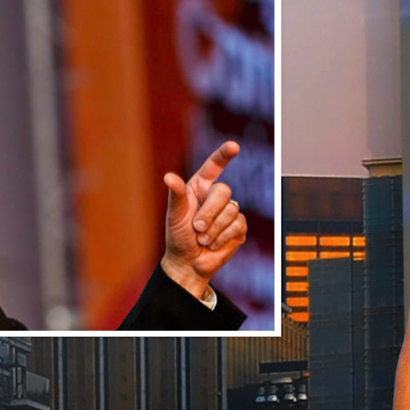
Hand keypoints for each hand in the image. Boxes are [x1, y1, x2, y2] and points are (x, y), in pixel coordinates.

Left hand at [160, 141, 247, 299]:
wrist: (188, 263)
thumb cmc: (178, 237)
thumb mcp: (174, 216)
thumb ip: (176, 195)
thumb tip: (169, 176)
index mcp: (200, 187)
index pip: (214, 165)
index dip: (224, 155)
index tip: (234, 146)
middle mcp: (216, 196)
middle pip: (224, 191)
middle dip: (209, 212)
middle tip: (196, 228)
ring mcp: (230, 211)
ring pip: (231, 210)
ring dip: (213, 229)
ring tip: (202, 238)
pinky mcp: (239, 228)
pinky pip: (238, 225)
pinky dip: (222, 237)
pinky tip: (213, 243)